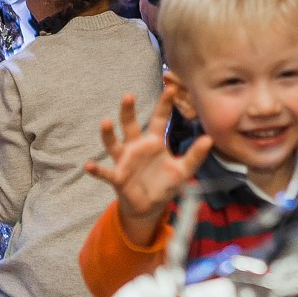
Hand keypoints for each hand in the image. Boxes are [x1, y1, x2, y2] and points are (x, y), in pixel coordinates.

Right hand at [83, 90, 212, 245]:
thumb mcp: (183, 171)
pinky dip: (96, 169)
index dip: (164, 105)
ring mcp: (125, 161)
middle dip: (128, 111)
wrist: (150, 207)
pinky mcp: (117, 177)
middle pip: (130, 125)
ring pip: (114, 144)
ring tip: (105, 122)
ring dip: (108, 134)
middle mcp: (137, 147)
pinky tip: (88, 165)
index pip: (159, 119)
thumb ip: (194, 156)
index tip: (170, 89)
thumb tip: (209, 139)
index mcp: (154, 142)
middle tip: (128, 96)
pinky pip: (104, 172)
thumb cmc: (164, 184)